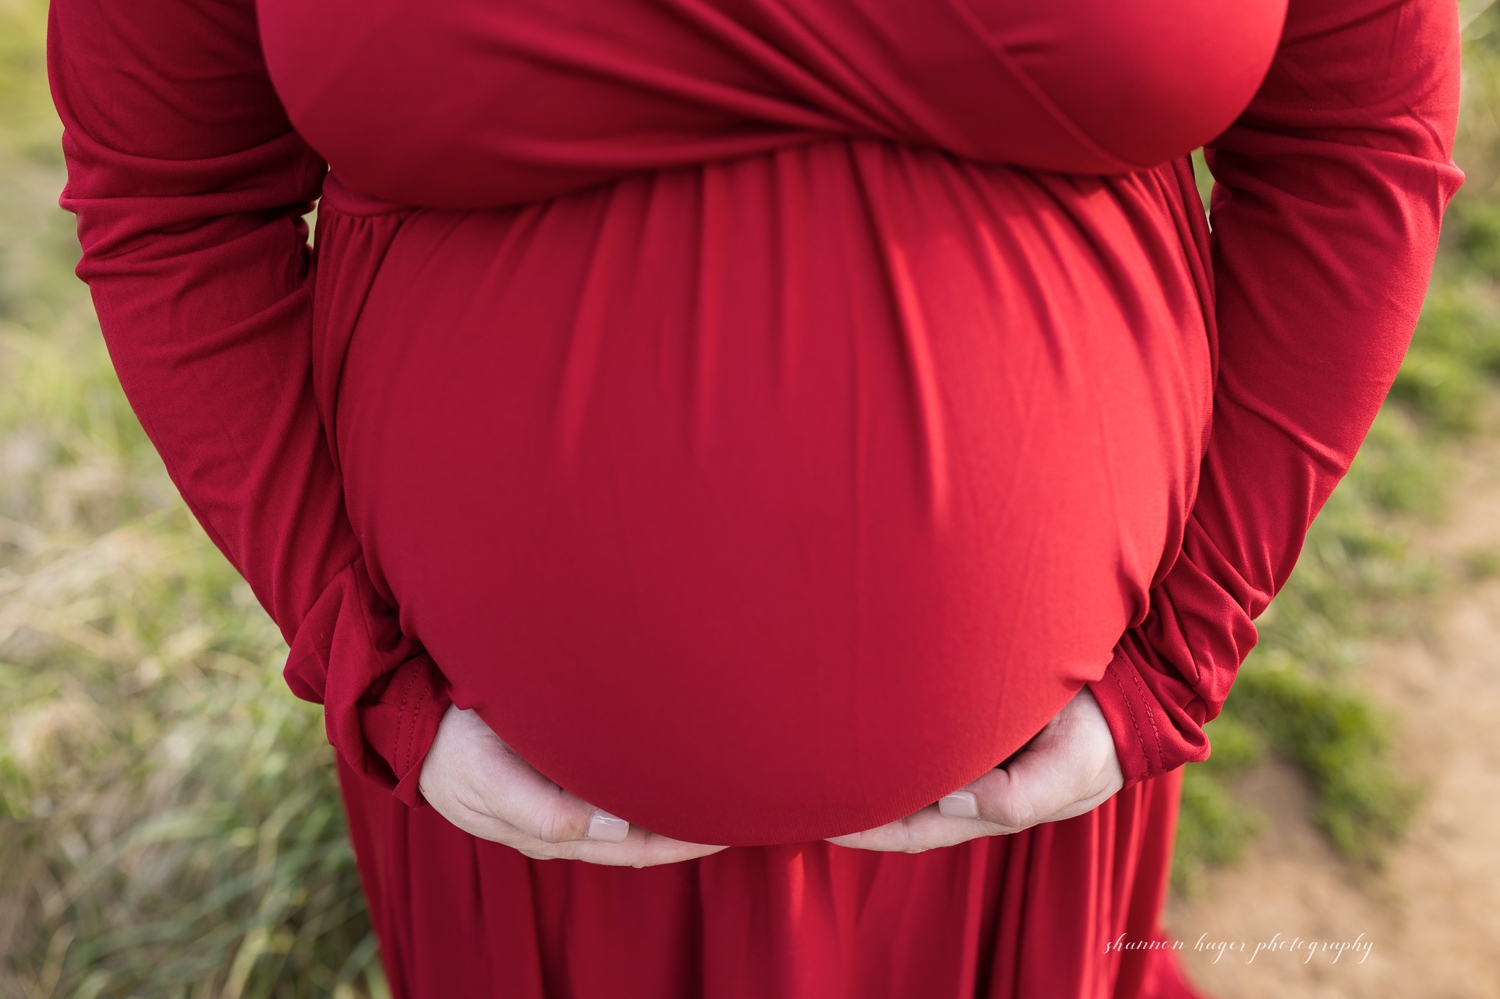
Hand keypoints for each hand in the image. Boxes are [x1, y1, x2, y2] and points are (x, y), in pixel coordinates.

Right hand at [418, 704, 728, 866]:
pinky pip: (617, 787)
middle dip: (691, 826)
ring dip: (674, 805)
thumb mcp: (487, 781)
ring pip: (634, 814)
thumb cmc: (452, 751)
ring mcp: (565, 799)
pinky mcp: (560, 771)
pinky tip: (675, 769)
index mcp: (554, 833)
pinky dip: (649, 785)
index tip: (728, 827)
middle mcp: (567, 823)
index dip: (683, 842)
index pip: (635, 849)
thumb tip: (605, 831)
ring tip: (722, 790)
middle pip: (644, 837)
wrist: (412, 726)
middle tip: (746, 807)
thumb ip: (541, 811)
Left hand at [825, 686, 1123, 853]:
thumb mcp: (1069, 773)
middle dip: (853, 794)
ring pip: (903, 758)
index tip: (822, 823)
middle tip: (798, 781)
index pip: (915, 829)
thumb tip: (951, 803)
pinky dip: (888, 720)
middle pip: (898, 795)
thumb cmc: (1099, 737)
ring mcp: (965, 742)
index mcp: (986, 804)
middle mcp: (967, 778)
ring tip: (814, 742)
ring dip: (866, 755)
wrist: (1131, 690)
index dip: (869, 831)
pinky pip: (917, 718)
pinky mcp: (968, 702)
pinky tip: (856, 702)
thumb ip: (1014, 798)